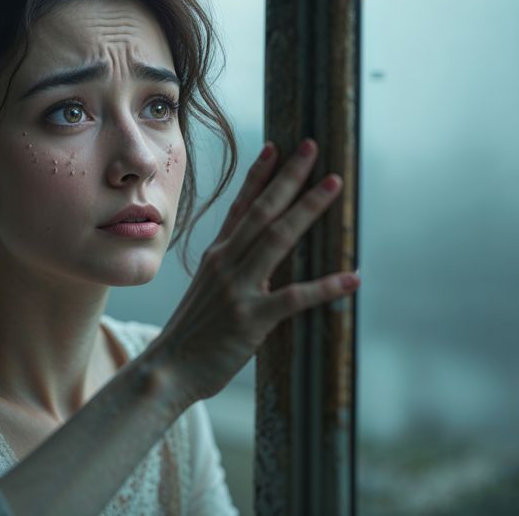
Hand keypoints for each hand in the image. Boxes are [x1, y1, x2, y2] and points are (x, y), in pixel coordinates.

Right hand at [146, 138, 360, 408]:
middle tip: (313, 148)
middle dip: (290, 177)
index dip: (259, 176)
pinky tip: (352, 278)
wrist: (166, 371)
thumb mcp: (207, 293)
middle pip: (263, 211)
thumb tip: (259, 263)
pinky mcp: (251, 319)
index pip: (241, 207)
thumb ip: (232, 273)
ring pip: (278, 239)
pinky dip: (325, 287)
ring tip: (333, 185)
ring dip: (308, 209)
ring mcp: (238, 289)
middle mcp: (226, 263)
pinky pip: (294, 298)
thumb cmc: (189, 336)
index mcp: (216, 256)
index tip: (276, 147)